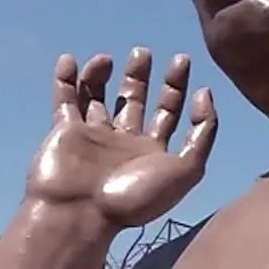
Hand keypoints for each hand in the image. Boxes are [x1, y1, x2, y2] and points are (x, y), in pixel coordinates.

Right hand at [26, 49, 216, 227]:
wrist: (81, 216)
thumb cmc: (135, 199)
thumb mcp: (187, 169)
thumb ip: (202, 132)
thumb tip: (204, 93)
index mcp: (153, 152)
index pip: (168, 111)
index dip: (177, 86)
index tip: (182, 59)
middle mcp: (123, 143)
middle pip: (134, 101)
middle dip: (140, 77)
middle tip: (143, 52)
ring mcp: (93, 137)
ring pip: (97, 98)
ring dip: (102, 76)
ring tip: (108, 58)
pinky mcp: (65, 133)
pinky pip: (64, 101)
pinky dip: (65, 80)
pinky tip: (69, 61)